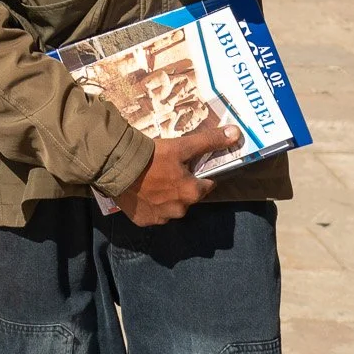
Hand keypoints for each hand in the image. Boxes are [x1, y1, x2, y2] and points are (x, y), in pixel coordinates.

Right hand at [112, 125, 240, 225]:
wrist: (116, 166)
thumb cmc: (152, 156)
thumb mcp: (182, 146)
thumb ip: (209, 141)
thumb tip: (236, 133)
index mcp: (192, 193)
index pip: (206, 185)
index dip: (198, 175)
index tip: (187, 166)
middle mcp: (180, 210)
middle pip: (187, 197)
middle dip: (181, 186)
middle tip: (166, 171)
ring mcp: (161, 218)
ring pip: (170, 207)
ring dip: (166, 197)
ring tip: (152, 181)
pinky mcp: (143, 220)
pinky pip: (152, 213)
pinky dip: (150, 205)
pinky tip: (141, 192)